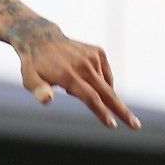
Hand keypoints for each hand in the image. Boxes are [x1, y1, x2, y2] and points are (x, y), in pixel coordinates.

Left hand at [15, 33, 138, 129]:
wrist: (42, 39)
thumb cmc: (34, 65)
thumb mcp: (29, 79)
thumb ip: (39, 90)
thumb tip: (47, 100)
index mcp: (69, 75)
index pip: (90, 97)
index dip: (101, 112)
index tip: (112, 125)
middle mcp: (84, 65)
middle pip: (107, 93)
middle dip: (121, 111)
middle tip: (136, 125)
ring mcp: (93, 57)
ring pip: (104, 85)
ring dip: (97, 93)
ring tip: (73, 85)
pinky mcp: (98, 52)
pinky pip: (105, 74)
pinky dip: (100, 81)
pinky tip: (86, 78)